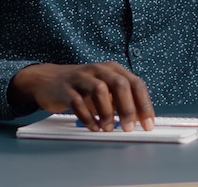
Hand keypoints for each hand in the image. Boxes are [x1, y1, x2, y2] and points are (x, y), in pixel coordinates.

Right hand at [8, 61, 154, 131]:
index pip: (135, 83)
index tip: (148, 124)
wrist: (49, 80)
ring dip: (107, 113)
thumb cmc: (82, 86)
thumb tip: (141, 118)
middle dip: (128, 108)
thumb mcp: (105, 88)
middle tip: (129, 128)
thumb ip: (122, 100)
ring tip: (108, 128)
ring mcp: (81, 78)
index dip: (144, 104)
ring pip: (100, 90)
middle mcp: (99, 70)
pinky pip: (78, 102)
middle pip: (120, 84)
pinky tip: (93, 127)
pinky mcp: (66, 89)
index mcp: (112, 69)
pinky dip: (87, 117)